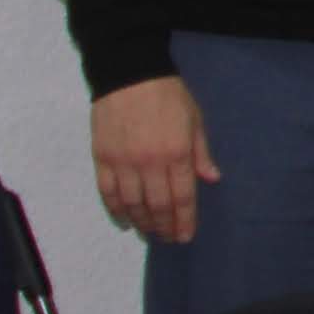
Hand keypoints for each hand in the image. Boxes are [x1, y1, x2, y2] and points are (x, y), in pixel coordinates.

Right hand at [91, 77, 216, 241]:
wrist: (129, 75)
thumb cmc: (168, 96)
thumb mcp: (195, 120)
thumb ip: (201, 153)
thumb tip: (212, 179)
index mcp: (177, 153)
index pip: (182, 196)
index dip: (184, 220)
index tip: (185, 236)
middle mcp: (150, 163)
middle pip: (157, 205)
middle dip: (164, 226)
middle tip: (167, 238)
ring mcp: (123, 162)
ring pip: (132, 203)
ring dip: (141, 222)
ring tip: (149, 232)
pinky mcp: (101, 158)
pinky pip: (108, 192)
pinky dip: (115, 210)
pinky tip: (124, 220)